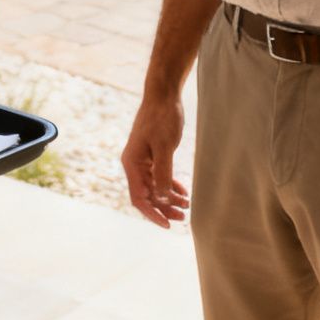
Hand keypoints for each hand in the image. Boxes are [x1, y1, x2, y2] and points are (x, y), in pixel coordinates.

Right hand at [122, 91, 190, 227]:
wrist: (163, 95)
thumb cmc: (162, 117)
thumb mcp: (165, 146)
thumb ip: (163, 172)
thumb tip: (163, 198)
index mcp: (132, 163)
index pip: (139, 197)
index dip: (152, 213)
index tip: (167, 224)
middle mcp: (134, 164)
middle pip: (147, 195)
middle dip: (164, 209)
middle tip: (183, 217)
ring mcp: (143, 160)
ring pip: (154, 188)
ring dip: (169, 199)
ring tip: (187, 207)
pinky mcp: (153, 155)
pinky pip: (159, 177)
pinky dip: (171, 186)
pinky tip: (184, 193)